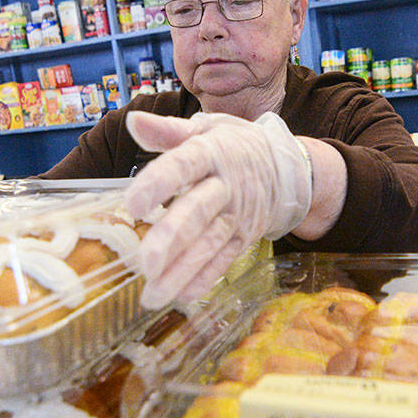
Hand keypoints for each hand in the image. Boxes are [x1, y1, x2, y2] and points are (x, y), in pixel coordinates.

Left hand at [124, 111, 311, 307]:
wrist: (286, 167)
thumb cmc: (233, 146)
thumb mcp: (205, 130)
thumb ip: (168, 131)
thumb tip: (132, 121)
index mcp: (211, 153)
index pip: (183, 166)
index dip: (158, 184)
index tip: (131, 204)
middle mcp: (226, 185)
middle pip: (198, 211)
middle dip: (172, 238)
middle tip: (145, 264)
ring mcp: (238, 215)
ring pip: (209, 243)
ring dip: (182, 270)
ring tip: (153, 295)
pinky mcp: (246, 237)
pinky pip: (225, 259)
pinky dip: (204, 278)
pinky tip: (181, 295)